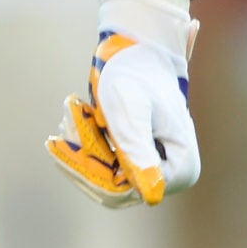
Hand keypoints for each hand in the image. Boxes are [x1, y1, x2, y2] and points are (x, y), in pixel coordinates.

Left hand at [46, 0, 201, 207]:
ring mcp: (153, 168)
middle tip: (63, 125)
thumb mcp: (131, 110)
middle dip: (83, 159)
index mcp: (182, 167)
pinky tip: (75, 116)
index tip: (67, 144)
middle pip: (113, 188)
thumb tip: (152, 195)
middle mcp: (171, 175)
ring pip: (103, 178)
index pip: (130, 191)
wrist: (136, 52)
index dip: (95, 174)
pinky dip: (83, 144)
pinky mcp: (136, 159)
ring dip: (80, 149)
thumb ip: (138, 149)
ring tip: (71, 113)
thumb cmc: (136, 75)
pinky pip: (102, 166)